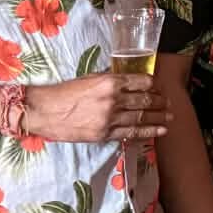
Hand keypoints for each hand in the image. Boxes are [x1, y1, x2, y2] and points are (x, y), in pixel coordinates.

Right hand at [23, 74, 168, 143]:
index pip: (142, 82)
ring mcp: (109, 118)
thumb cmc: (63, 92)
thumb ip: (110, 80)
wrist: (42, 111)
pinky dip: (149, 131)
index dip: (154, 85)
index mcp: (110, 82)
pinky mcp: (104, 134)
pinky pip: (131, 133)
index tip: (160, 87)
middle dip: (161, 102)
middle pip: (146, 100)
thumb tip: (129, 81)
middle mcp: (113, 99)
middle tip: (169, 103)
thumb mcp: (89, 79)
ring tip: (170, 117)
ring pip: (142, 117)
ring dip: (159, 117)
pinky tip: (160, 131)